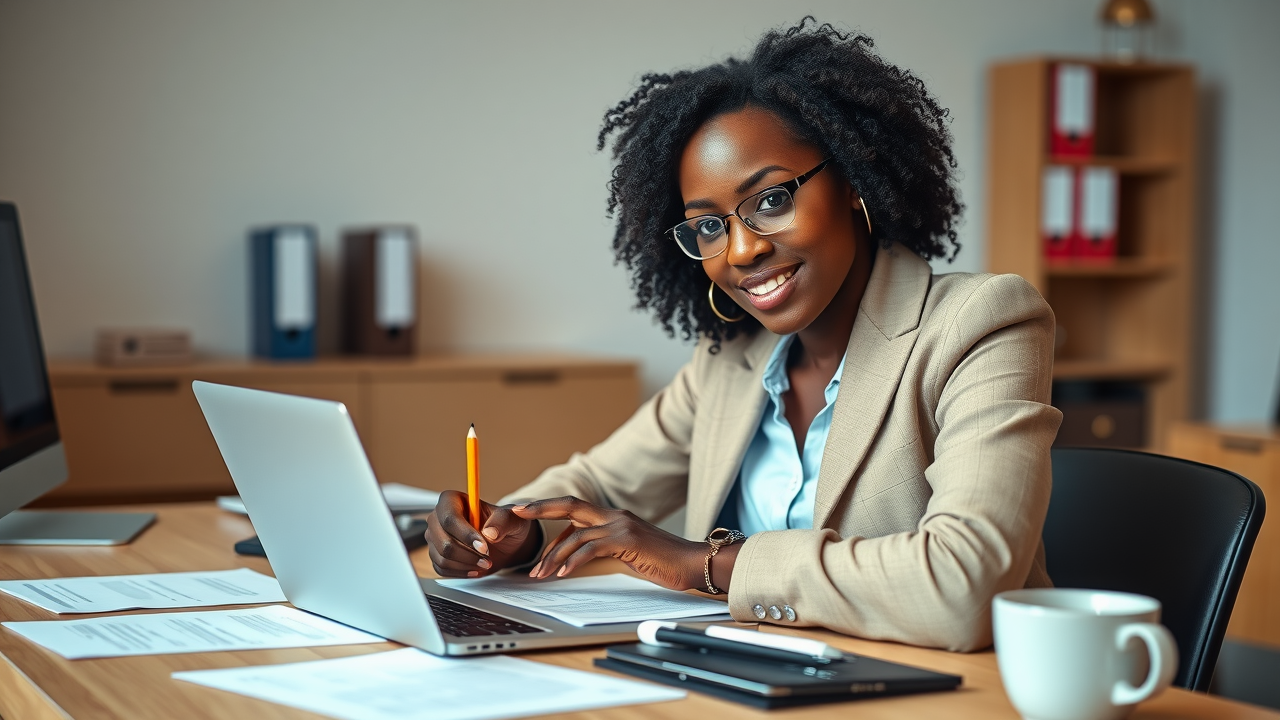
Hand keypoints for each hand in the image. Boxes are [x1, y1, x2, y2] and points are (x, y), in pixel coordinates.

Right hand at [425, 490, 539, 577]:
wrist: (504, 542)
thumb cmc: (505, 524)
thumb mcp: (513, 518)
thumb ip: (503, 520)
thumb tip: (489, 532)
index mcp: (452, 500)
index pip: (450, 518)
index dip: (466, 535)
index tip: (484, 548)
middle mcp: (438, 517)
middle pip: (444, 541)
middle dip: (468, 554)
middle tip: (488, 559)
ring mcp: (434, 537)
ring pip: (443, 557)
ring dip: (467, 564)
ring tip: (485, 563)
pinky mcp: (436, 554)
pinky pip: (442, 568)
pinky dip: (461, 572)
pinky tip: (475, 568)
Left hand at [511, 496, 705, 590]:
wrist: (693, 562)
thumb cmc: (663, 562)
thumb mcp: (627, 553)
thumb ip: (605, 549)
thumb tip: (578, 558)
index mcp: (613, 517)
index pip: (574, 510)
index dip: (548, 510)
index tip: (525, 512)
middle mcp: (614, 515)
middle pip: (569, 505)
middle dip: (540, 508)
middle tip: (516, 512)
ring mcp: (621, 525)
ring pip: (576, 534)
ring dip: (553, 555)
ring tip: (539, 574)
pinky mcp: (627, 539)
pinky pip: (592, 548)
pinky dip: (574, 560)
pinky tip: (563, 573)